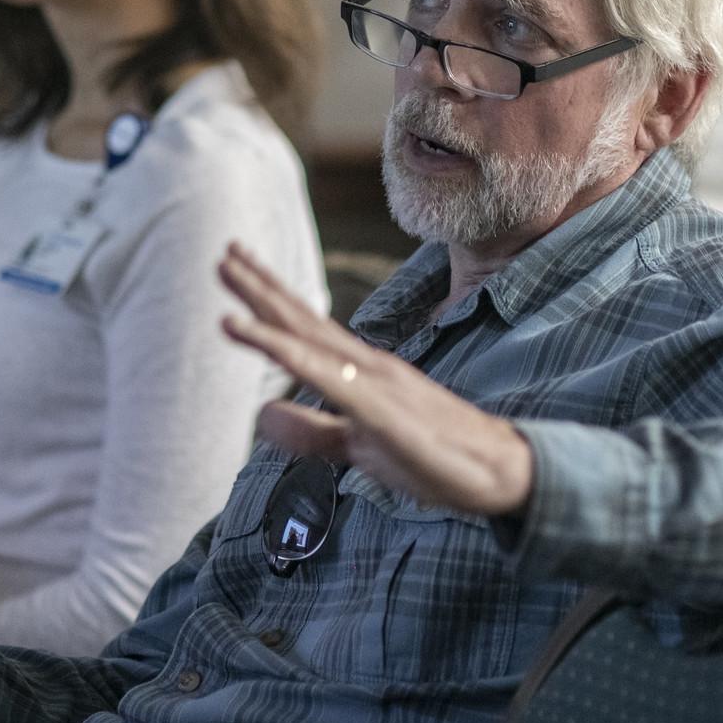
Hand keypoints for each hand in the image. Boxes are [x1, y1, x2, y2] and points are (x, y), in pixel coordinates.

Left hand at [216, 242, 534, 516]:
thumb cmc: (432, 454)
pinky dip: (293, 356)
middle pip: (303, 320)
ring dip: (266, 310)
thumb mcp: (357, 445)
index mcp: (361, 371)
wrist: (498, 471)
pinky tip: (267, 342)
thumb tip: (262, 411)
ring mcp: (377, 384)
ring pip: (310, 340)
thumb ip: (311, 430)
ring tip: (230, 277)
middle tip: (225, 251)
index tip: (237, 261)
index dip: (268, 296)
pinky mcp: (382, 412)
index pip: (306, 327)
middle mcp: (367, 365)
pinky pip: (330, 381)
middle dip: (260, 286)